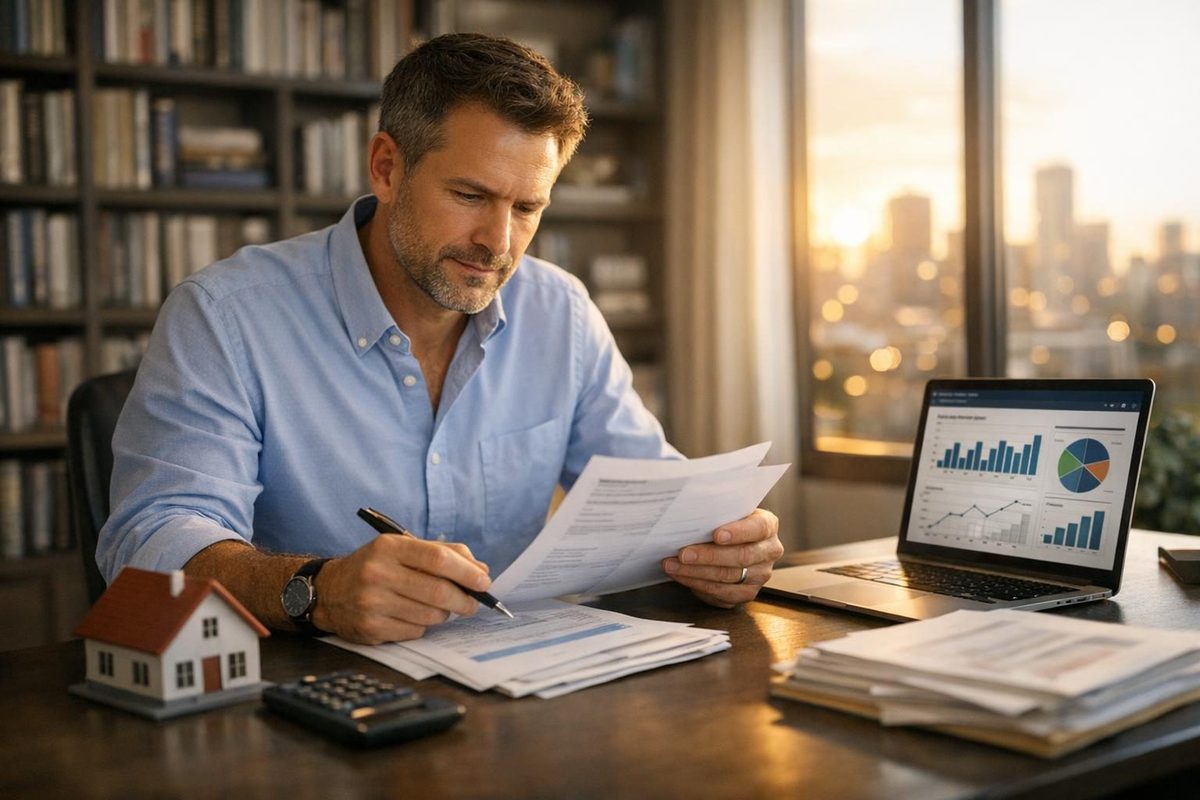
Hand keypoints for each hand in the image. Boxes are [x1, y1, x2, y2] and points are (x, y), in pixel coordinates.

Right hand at [311, 535, 492, 643]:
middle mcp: (377, 574)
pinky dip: (423, 625)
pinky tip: (412, 615)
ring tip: (438, 606)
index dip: (466, 572)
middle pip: (438, 591)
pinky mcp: (370, 628)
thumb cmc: (376, 567)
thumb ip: (443, 553)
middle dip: (465, 600)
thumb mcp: (402, 548)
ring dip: (444, 613)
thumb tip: (480, 570)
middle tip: (473, 603)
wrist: (329, 591)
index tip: (484, 582)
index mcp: (388, 547)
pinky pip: (416, 631)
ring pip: (431, 615)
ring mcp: (372, 603)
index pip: (437, 558)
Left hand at [661, 508, 782, 607]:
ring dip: (696, 573)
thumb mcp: (727, 511)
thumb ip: (717, 512)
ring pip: (729, 577)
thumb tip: (690, 515)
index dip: (738, 532)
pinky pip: (721, 594)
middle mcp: (769, 551)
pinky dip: (697, 585)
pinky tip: (680, 577)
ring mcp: (760, 575)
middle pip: (742, 556)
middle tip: (683, 554)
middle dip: (709, 556)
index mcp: (767, 526)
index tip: (716, 535)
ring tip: (672, 565)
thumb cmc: (726, 522)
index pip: (757, 528)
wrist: (732, 541)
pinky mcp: (747, 593)